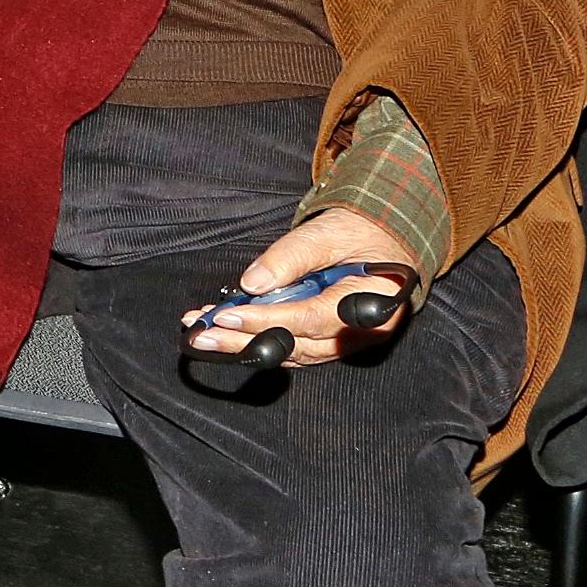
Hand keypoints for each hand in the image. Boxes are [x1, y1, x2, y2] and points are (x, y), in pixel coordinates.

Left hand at [180, 205, 422, 367]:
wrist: (385, 239)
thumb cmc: (362, 233)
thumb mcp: (328, 233)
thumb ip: (292, 256)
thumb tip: (252, 284)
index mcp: (372, 304)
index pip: (311, 319)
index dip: (266, 320)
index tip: (227, 316)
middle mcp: (361, 333)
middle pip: (297, 346)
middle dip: (244, 342)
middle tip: (201, 336)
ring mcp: (346, 342)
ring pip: (290, 352)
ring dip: (244, 345)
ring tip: (203, 334)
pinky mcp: (330, 341)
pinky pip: (292, 348)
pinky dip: (258, 340)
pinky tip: (225, 332)